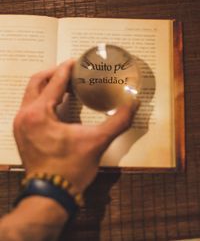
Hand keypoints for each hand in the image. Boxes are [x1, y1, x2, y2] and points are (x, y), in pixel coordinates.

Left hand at [13, 60, 138, 192]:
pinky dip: (43, 99)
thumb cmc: (70, 169)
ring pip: (31, 94)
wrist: (51, 195)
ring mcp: (21, 125)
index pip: (53, 82)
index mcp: (39, 114)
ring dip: (47, 86)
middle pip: (36, 82)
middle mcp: (25, 116)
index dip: (66, 69)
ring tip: (65, 84)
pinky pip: (30, 106)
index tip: (75, 61)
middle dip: (53, 73)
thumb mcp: (97, 142)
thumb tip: (133, 104)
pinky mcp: (23, 133)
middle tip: (70, 70)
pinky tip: (58, 103)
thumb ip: (117, 121)